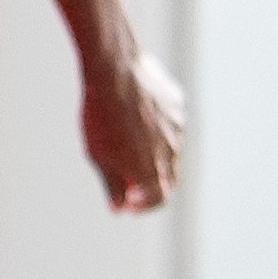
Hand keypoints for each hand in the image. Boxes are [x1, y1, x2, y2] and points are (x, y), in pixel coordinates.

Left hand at [83, 46, 185, 212]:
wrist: (114, 71)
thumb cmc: (101, 117)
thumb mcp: (99, 156)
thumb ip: (113, 185)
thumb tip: (119, 208)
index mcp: (153, 170)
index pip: (159, 199)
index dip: (145, 205)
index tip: (129, 203)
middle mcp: (172, 151)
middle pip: (169, 177)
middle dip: (151, 182)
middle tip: (128, 178)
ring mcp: (178, 126)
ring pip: (171, 149)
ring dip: (154, 153)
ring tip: (126, 138)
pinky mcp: (177, 104)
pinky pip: (171, 123)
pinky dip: (158, 128)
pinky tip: (136, 114)